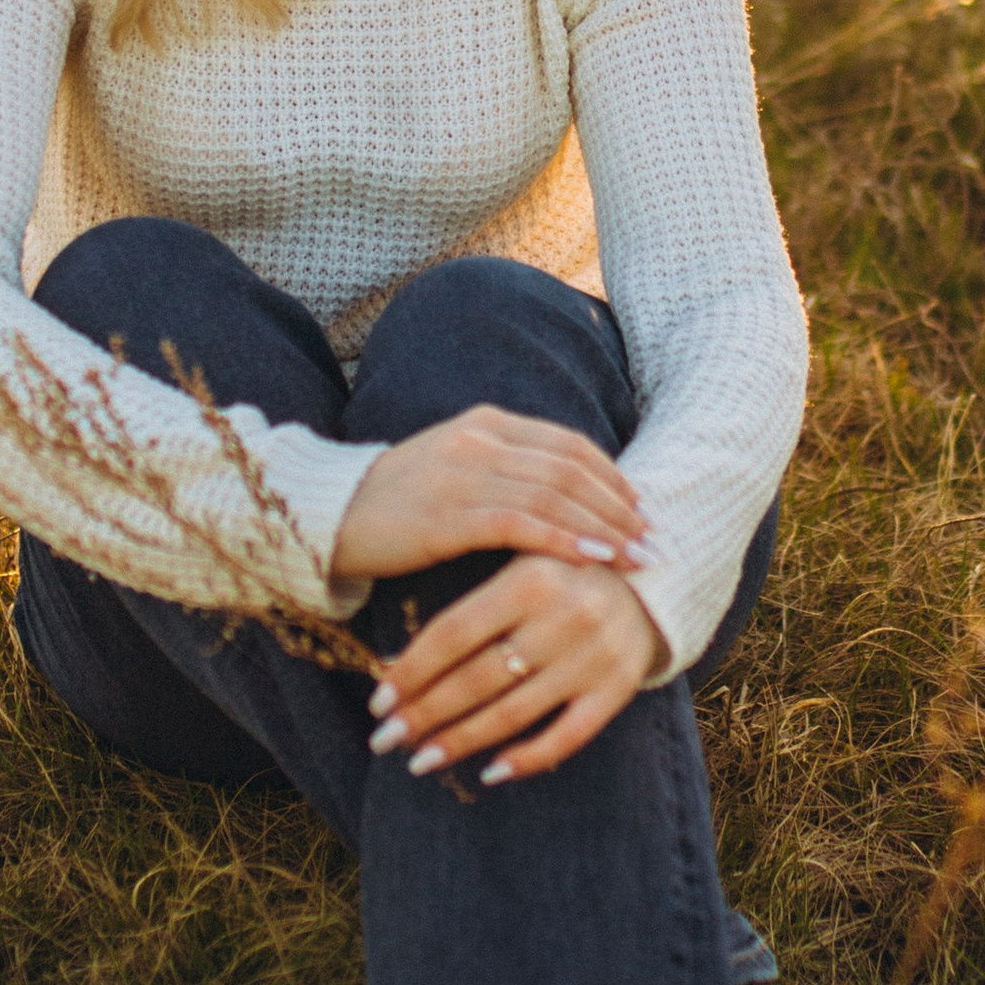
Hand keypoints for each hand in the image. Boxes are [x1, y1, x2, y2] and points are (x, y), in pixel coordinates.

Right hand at [329, 405, 644, 589]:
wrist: (327, 516)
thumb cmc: (396, 504)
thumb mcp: (456, 472)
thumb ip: (506, 472)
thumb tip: (567, 496)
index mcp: (485, 424)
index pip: (568, 445)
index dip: (613, 477)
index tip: (643, 508)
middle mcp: (479, 441)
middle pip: (571, 470)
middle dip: (620, 507)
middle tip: (657, 538)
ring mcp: (463, 475)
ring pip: (555, 497)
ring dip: (605, 528)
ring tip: (639, 556)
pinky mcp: (448, 515)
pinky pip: (521, 525)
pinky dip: (566, 541)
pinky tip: (595, 561)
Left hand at [367, 556, 661, 785]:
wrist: (653, 579)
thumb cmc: (561, 576)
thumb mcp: (516, 571)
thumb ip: (467, 614)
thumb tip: (394, 667)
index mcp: (529, 578)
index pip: (453, 634)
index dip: (411, 672)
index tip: (378, 703)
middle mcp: (564, 617)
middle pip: (477, 678)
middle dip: (424, 714)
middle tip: (384, 741)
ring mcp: (593, 657)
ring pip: (514, 712)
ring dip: (460, 741)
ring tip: (420, 761)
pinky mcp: (618, 688)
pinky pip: (567, 736)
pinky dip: (527, 758)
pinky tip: (489, 773)